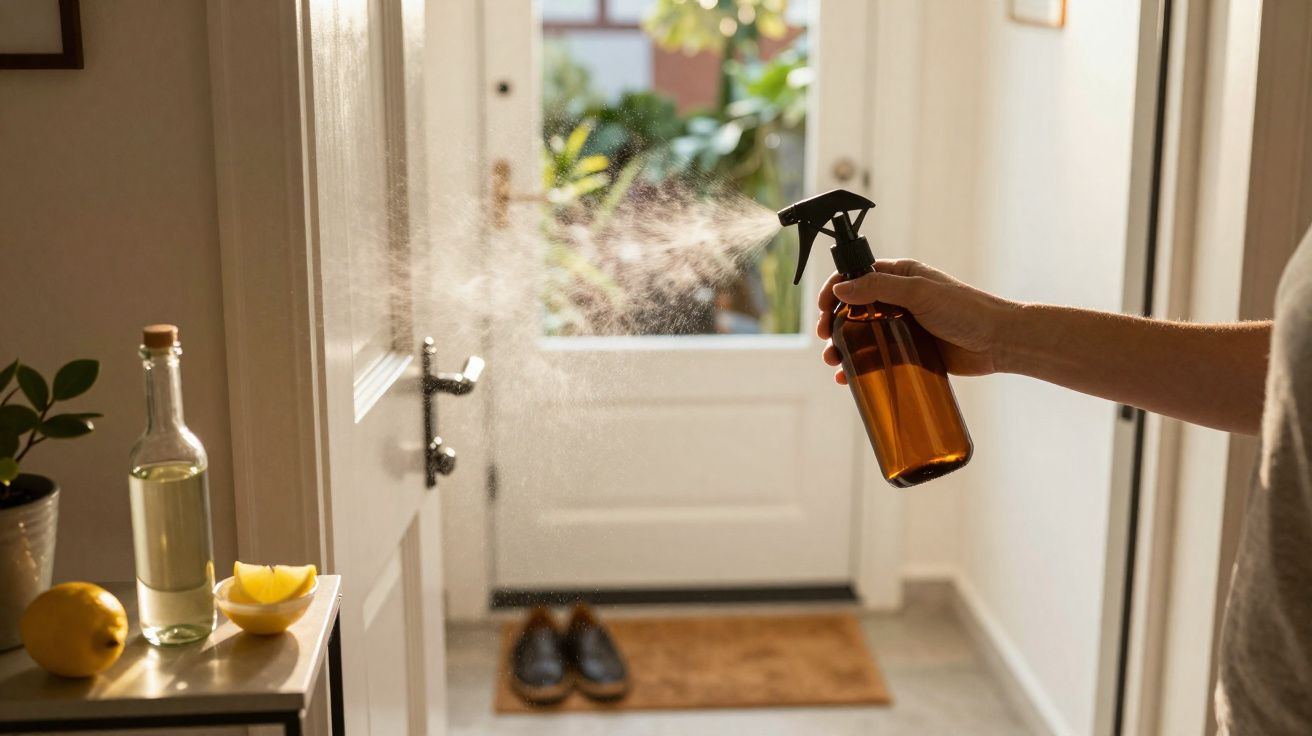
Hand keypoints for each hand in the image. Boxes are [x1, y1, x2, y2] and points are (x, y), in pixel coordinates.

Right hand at [817, 259, 1019, 383]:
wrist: (1000, 342)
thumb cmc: (966, 310)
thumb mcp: (920, 293)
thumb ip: (879, 288)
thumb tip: (841, 288)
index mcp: (900, 276)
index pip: (855, 277)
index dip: (834, 291)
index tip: (822, 310)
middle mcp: (898, 299)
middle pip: (853, 309)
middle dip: (833, 324)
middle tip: (825, 340)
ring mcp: (903, 326)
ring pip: (861, 335)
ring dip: (842, 348)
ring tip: (834, 362)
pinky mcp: (910, 351)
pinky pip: (878, 357)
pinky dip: (860, 366)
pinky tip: (849, 378)